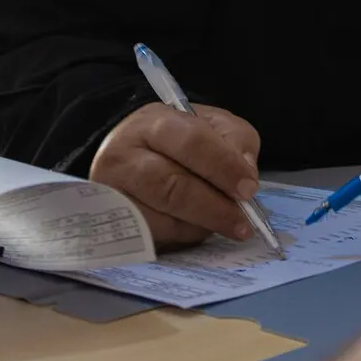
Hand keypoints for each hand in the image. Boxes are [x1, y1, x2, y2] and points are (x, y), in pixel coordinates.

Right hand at [90, 102, 261, 248]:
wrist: (134, 153)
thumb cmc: (181, 139)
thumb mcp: (215, 125)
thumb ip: (236, 141)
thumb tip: (245, 175)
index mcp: (154, 123)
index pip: (191, 142)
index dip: (223, 167)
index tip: (249, 189)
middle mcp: (123, 156)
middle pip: (172, 186)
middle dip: (214, 207)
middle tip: (243, 222)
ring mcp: (112, 192)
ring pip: (160, 218)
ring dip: (199, 225)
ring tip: (225, 225)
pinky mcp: (112, 222)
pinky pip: (151, 237)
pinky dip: (180, 236)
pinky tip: (196, 228)